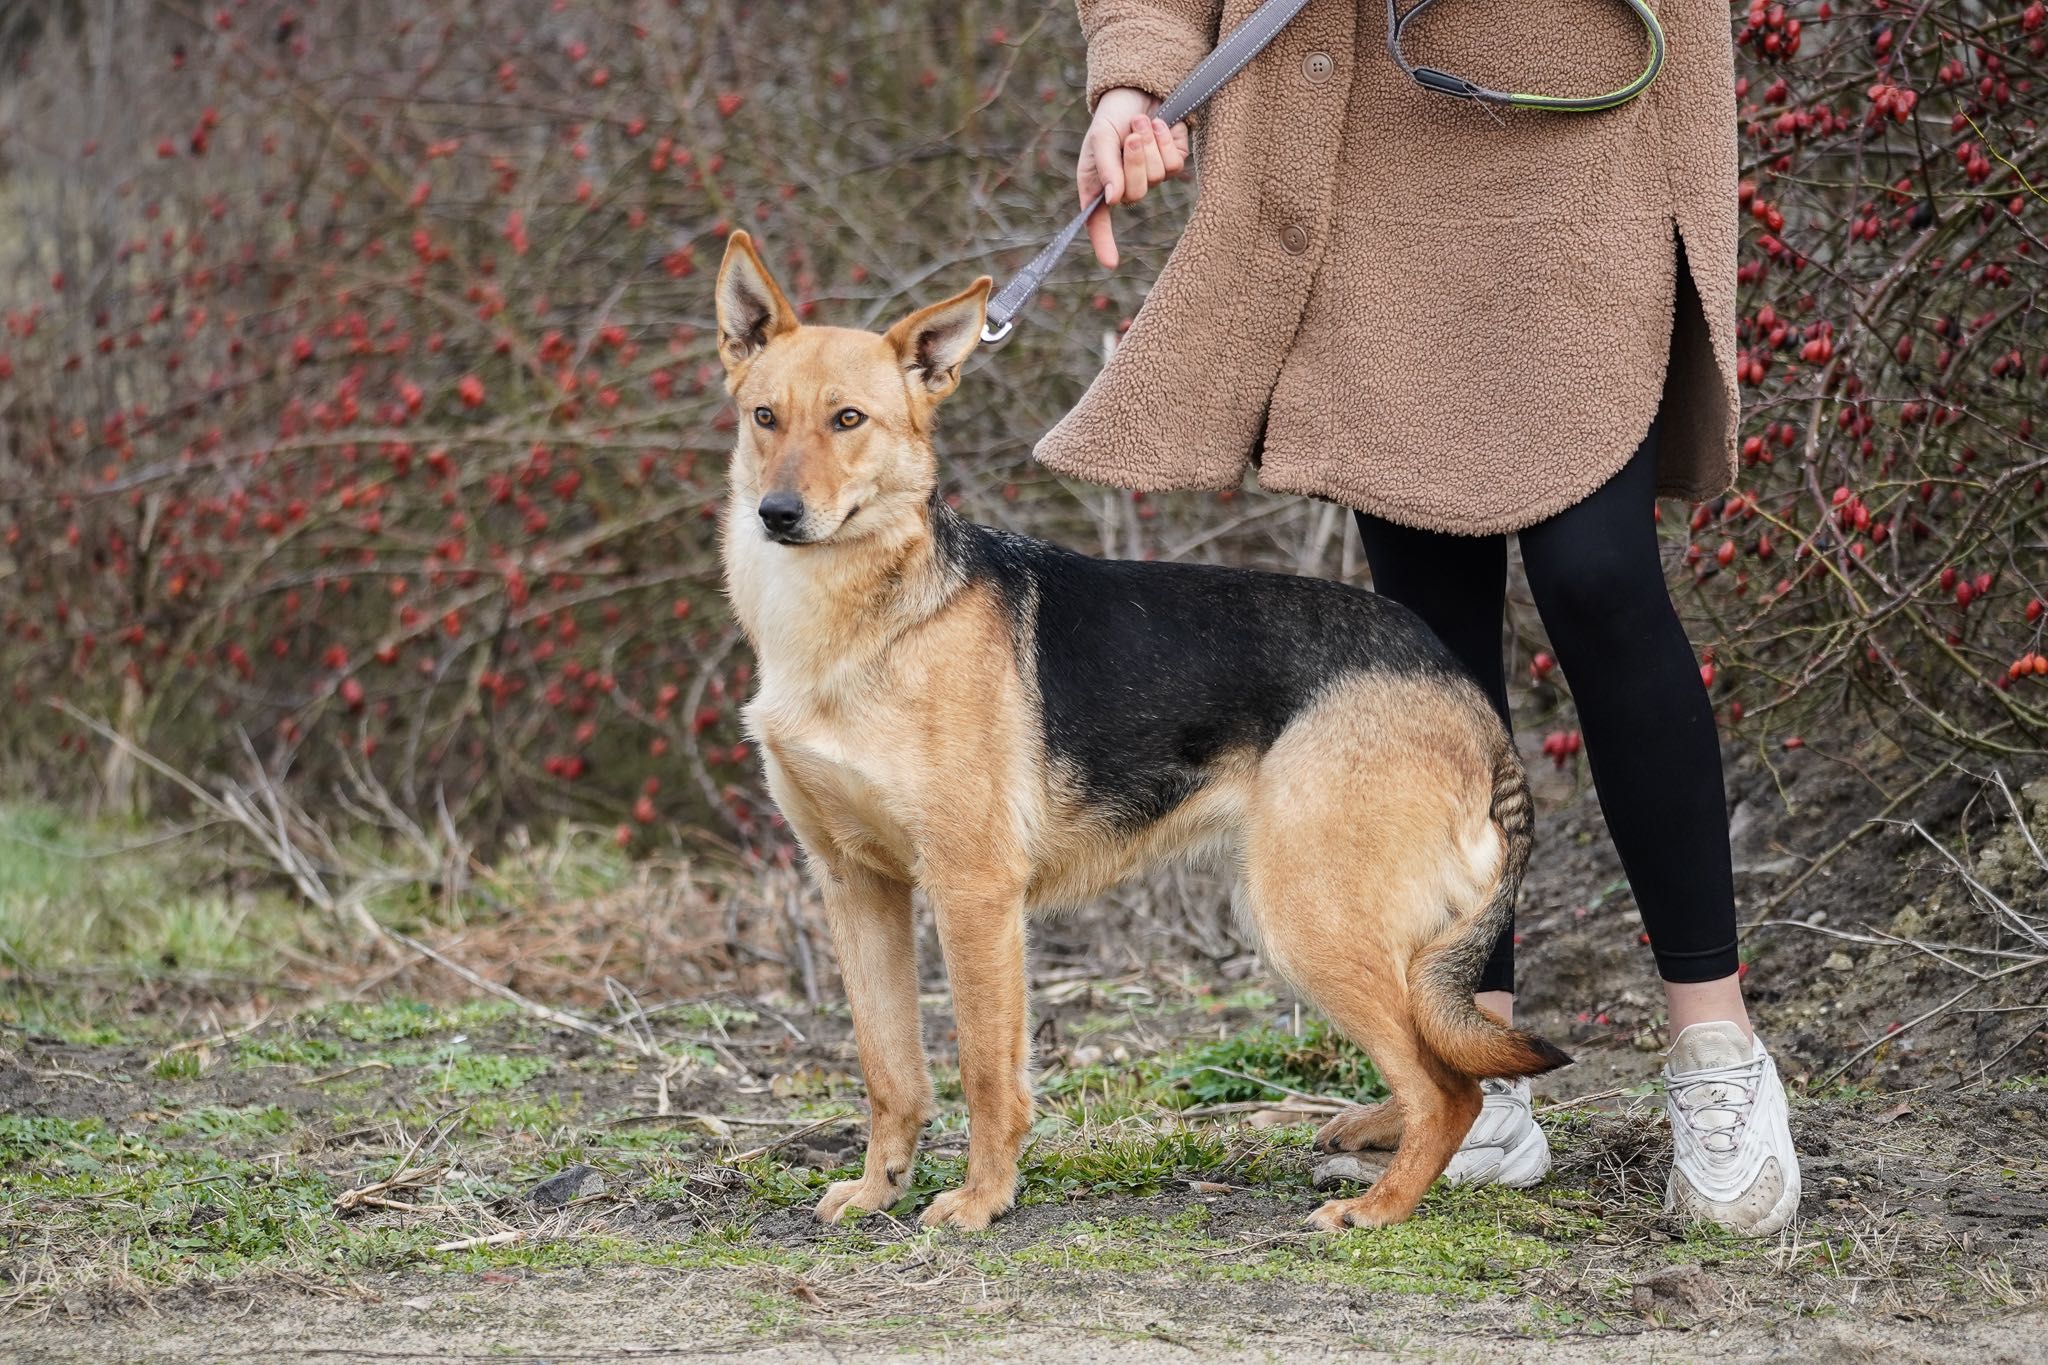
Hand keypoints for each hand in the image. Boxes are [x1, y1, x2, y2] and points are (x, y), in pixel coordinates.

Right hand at [1077, 87, 1189, 268]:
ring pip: (1158, 177)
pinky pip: (1174, 163)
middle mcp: (1125, 188)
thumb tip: (1113, 200)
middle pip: (1136, 193)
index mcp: (1100, 186)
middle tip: (1131, 134)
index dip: (1104, 243)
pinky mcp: (1173, 162)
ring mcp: (1151, 178)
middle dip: (1135, 160)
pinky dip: (1166, 140)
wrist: (1136, 91)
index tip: (1110, 263)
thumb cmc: (1111, 118)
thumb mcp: (1100, 138)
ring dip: (1150, 144)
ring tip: (1141, 122)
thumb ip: (1106, 167)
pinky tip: (1160, 124)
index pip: (1098, 222)